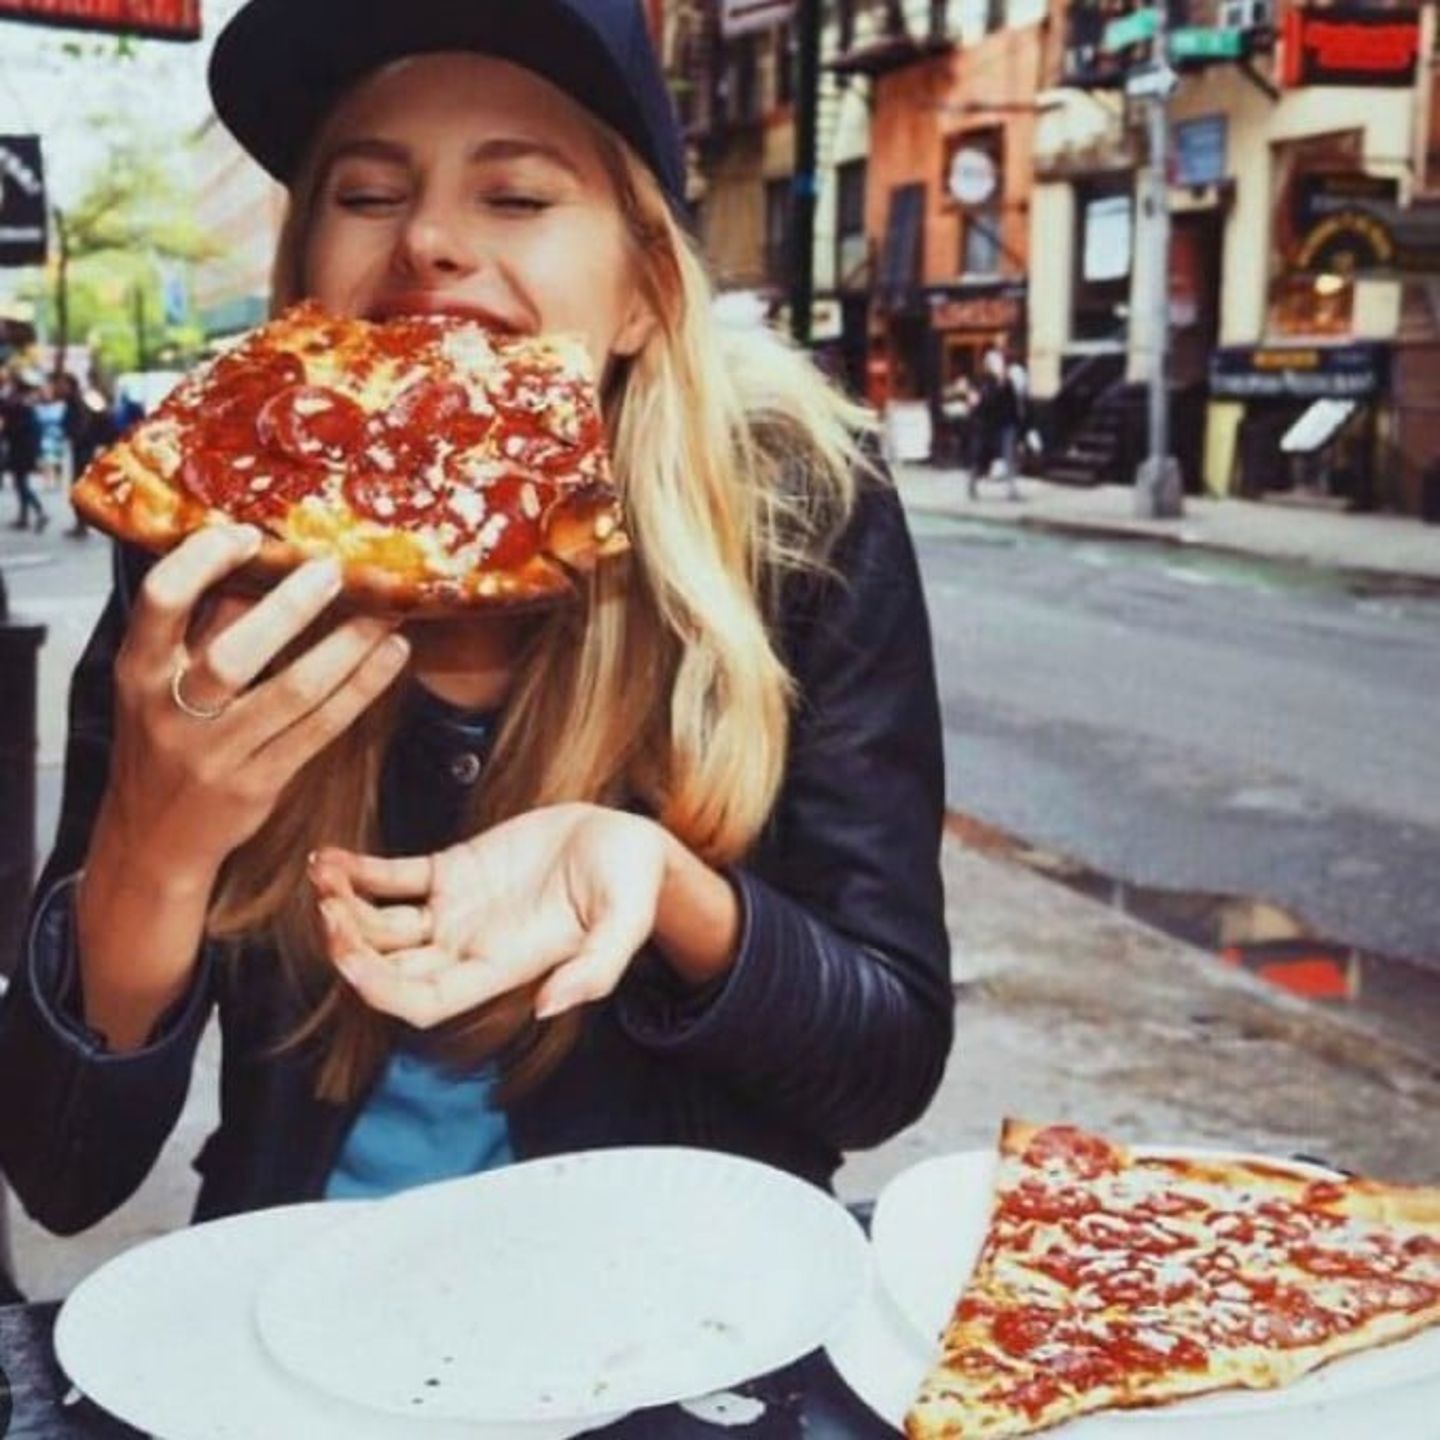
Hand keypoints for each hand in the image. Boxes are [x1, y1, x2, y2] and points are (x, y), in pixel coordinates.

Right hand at [99, 525, 410, 885]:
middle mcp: (171, 711)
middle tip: (335, 570)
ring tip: (385, 612)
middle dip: (290, 607)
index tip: (247, 533)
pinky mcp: (259, 782)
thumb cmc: (165, 739)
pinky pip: (321, 729)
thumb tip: (263, 558)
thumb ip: (206, 624)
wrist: (155, 838)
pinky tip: (391, 657)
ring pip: (291, 692)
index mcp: (138, 670)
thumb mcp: (160, 680)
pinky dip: (361, 689)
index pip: (160, 600)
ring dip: (346, 648)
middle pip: (233, 654)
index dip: (203, 560)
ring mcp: (217, 752)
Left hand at [310, 804, 669, 1027]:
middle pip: (388, 966)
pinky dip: (357, 871)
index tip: (349, 956)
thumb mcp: (626, 924)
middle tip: (326, 908)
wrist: (627, 841)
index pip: (423, 1000)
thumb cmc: (632, 885)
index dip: (379, 988)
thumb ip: (597, 969)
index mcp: (501, 969)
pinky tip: (329, 859)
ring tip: (321, 875)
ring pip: (380, 923)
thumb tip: (550, 1006)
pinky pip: (392, 877)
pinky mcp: (453, 870)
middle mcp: (468, 947)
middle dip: (349, 945)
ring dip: (344, 906)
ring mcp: (456, 909)